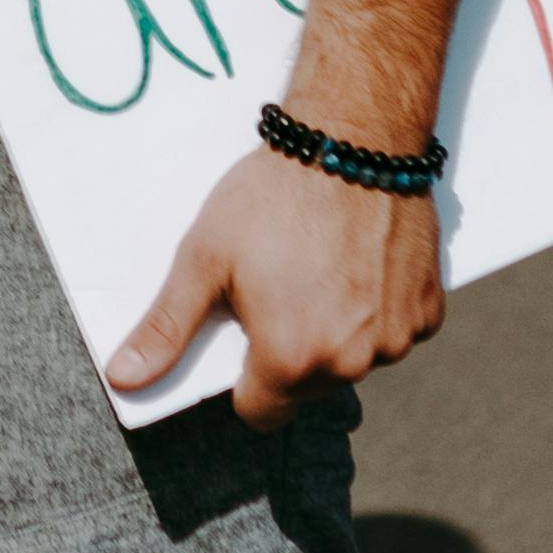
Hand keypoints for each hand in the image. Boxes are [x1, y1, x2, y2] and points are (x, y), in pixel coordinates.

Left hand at [103, 142, 448, 428]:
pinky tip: (360, 266)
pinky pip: (393, 333)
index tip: (244, 334)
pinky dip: (377, 312)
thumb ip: (166, 328)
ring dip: (337, 334)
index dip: (245, 379)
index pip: (260, 413)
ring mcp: (397, 340)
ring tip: (320, 271)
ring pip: (353, 362)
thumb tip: (124, 380)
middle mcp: (351, 363)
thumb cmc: (273, 197)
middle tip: (281, 288)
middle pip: (308, 388)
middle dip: (290, 352)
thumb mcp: (204, 259)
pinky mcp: (428, 313)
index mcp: (291, 360)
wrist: (354, 140)